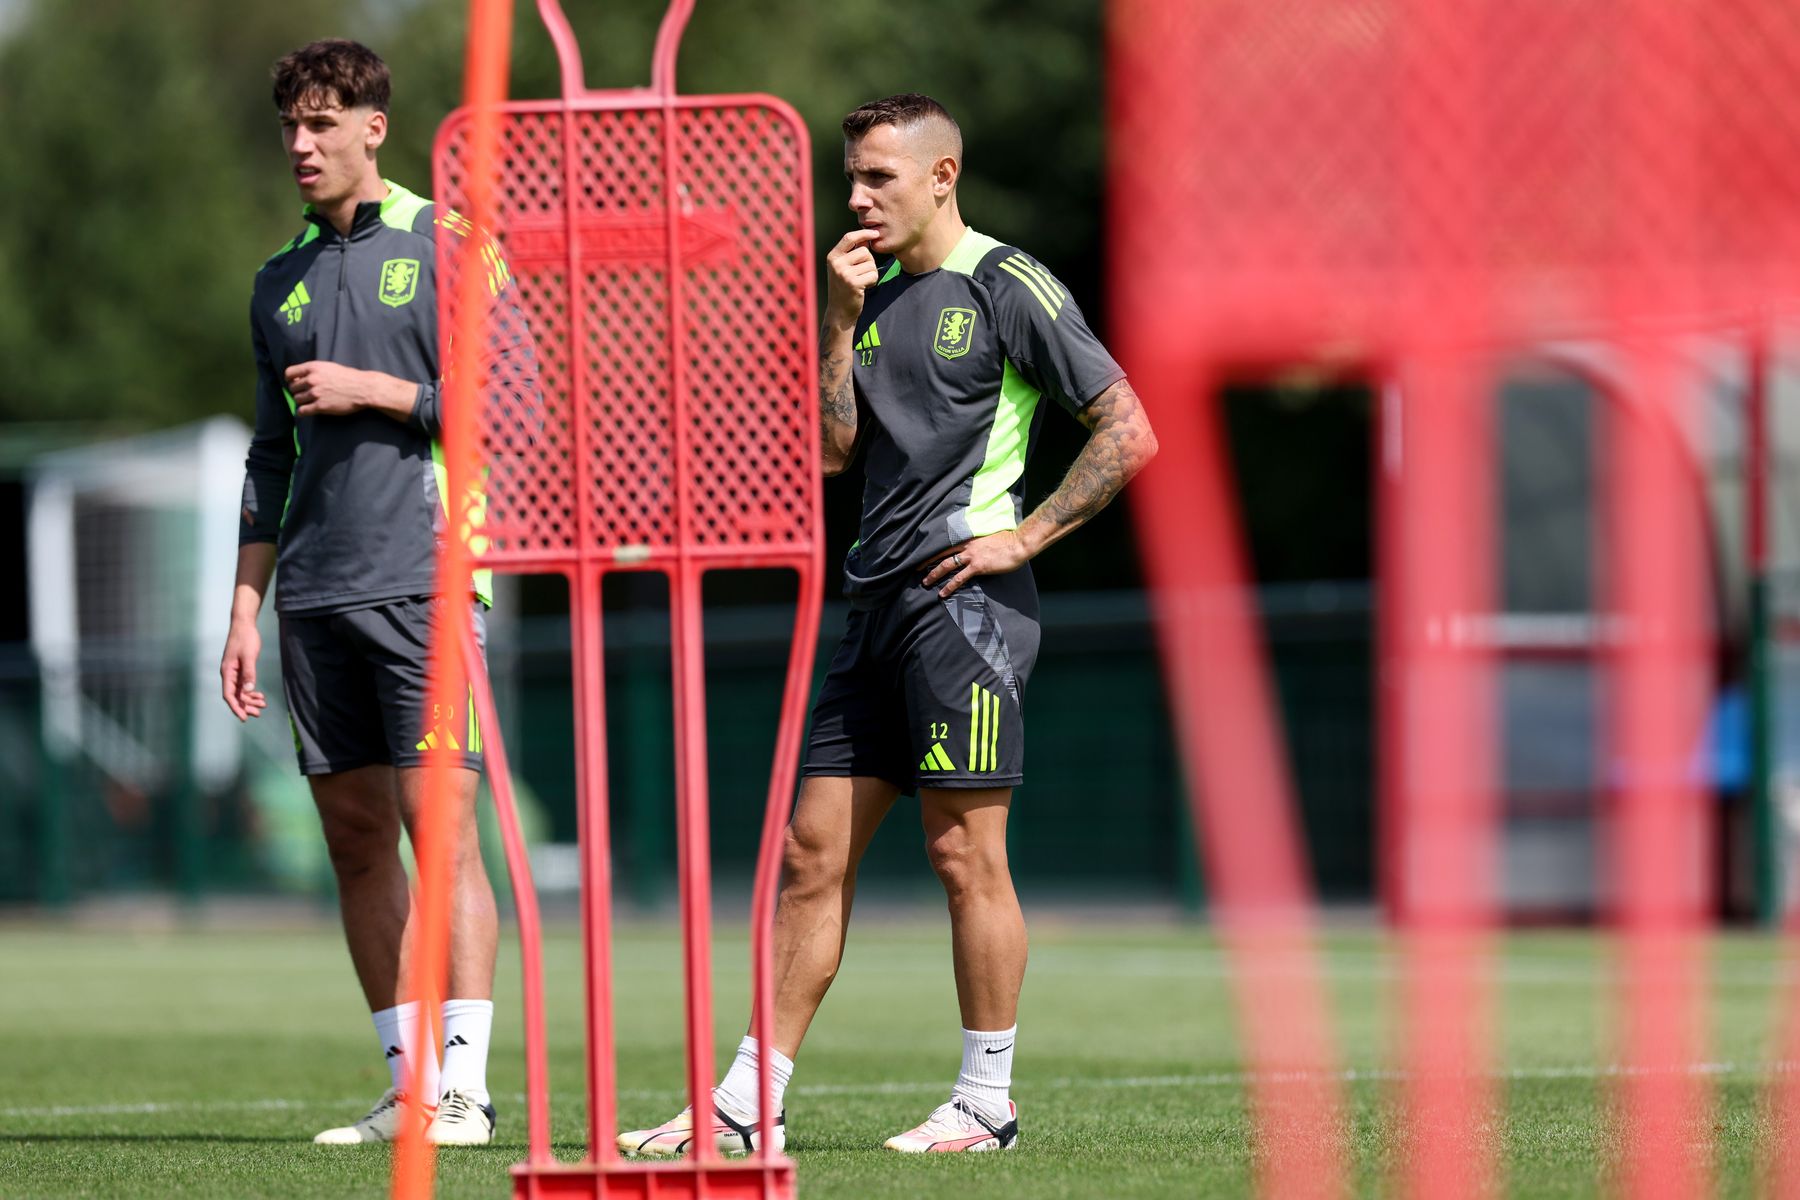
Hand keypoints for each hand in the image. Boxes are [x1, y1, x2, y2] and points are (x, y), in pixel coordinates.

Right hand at [220, 618, 266, 721]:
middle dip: (246, 706)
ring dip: (250, 699)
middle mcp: (229, 674)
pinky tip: (260, 695)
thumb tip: (249, 690)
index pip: (229, 695)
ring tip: (263, 705)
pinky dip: (251, 691)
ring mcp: (234, 672)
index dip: (236, 707)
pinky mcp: (240, 669)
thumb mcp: (249, 656)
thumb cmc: (245, 638)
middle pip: (236, 696)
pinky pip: (244, 684)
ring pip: (241, 691)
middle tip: (258, 713)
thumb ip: (249, 673)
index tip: (243, 718)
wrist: (244, 624)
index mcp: (227, 672)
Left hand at [286, 361, 413, 417]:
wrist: (363, 388)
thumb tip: (300, 378)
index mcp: (313, 367)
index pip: (289, 373)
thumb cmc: (349, 377)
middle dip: (298, 391)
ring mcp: (315, 393)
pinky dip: (302, 412)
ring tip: (309, 402)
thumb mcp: (330, 367)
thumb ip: (314, 371)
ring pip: (297, 399)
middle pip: (293, 388)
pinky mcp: (320, 406)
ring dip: (301, 402)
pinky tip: (307, 411)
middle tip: (305, 394)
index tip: (295, 383)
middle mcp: (312, 380)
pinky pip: (302, 411)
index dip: (290, 379)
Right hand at [824, 228, 879, 328]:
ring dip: (871, 273)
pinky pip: (873, 274)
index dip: (864, 233)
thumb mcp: (843, 268)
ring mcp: (844, 274)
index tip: (875, 233)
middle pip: (864, 252)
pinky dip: (873, 281)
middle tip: (861, 274)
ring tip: (861, 282)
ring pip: (870, 264)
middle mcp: (836, 264)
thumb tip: (867, 238)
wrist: (839, 312)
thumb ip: (852, 253)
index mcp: (832, 257)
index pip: (849, 238)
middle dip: (869, 262)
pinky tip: (864, 288)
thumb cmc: (844, 288)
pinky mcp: (853, 283)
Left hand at [918, 530, 1031, 597]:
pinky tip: (942, 593)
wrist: (1018, 543)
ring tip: (925, 582)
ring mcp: (971, 556)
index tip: (924, 555)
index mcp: (968, 538)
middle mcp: (966, 546)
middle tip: (915, 569)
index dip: (934, 550)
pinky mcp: (978, 566)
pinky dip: (949, 586)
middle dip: (927, 561)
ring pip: (946, 565)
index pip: (946, 543)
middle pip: (941, 553)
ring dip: (934, 574)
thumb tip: (975, 548)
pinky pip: (959, 578)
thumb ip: (979, 542)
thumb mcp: (989, 537)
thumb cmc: (1007, 540)